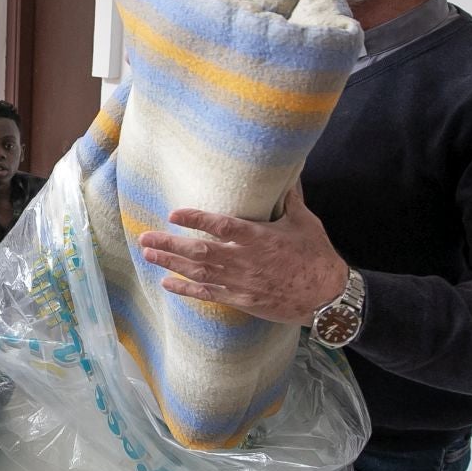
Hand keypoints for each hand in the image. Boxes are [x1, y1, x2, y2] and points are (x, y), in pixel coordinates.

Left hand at [135, 183, 348, 324]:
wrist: (326, 298)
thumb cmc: (316, 256)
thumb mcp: (305, 222)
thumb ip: (290, 197)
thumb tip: (288, 170)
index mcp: (260, 238)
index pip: (222, 226)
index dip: (196, 219)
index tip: (174, 213)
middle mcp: (245, 261)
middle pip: (200, 252)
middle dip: (170, 245)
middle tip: (145, 238)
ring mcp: (241, 283)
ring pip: (199, 273)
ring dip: (171, 264)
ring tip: (148, 255)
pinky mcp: (241, 300)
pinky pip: (208, 295)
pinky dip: (186, 290)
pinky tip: (168, 283)